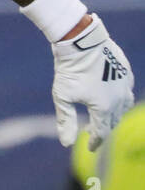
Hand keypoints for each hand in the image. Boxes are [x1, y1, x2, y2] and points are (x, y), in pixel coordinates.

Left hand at [51, 15, 133, 148]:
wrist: (81, 41)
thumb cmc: (69, 69)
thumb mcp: (62, 96)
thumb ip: (66, 120)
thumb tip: (66, 143)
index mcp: (104, 107)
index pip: (101, 131)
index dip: (95, 141)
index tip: (90, 148)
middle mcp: (119, 98)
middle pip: (113, 120)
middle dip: (101, 128)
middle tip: (89, 132)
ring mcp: (125, 84)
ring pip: (123, 107)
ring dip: (112, 115)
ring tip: (99, 116)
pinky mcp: (126, 72)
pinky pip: (126, 91)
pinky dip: (118, 100)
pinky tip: (109, 98)